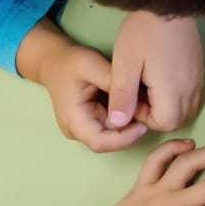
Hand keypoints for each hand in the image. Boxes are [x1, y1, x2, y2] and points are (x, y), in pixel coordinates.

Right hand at [18, 20, 147, 153]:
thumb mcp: (90, 64)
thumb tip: (133, 95)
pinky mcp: (93, 123)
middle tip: (148, 111)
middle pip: (109, 142)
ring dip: (130, 124)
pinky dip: (125, 117)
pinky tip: (135, 102)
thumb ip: (110, 79)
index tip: (144, 125)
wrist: (56, 62)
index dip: (124, 139)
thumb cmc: (71, 63)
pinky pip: (113, 126)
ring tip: (143, 104)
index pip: (100, 142)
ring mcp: (85, 129)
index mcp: (73, 120)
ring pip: (114, 135)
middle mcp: (77, 130)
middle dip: (130, 130)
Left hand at [109, 12, 204, 132]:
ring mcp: (198, 77)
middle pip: (179, 119)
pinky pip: (192, 93)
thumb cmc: (143, 32)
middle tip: (139, 93)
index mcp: (173, 89)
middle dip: (158, 115)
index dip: (146, 118)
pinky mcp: (199, 67)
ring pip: (187, 107)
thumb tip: (117, 124)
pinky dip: (177, 95)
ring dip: (168, 105)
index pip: (165, 123)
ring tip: (148, 85)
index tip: (132, 99)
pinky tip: (161, 76)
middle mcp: (191, 87)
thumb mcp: (125, 64)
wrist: (168, 1)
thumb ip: (122, 97)